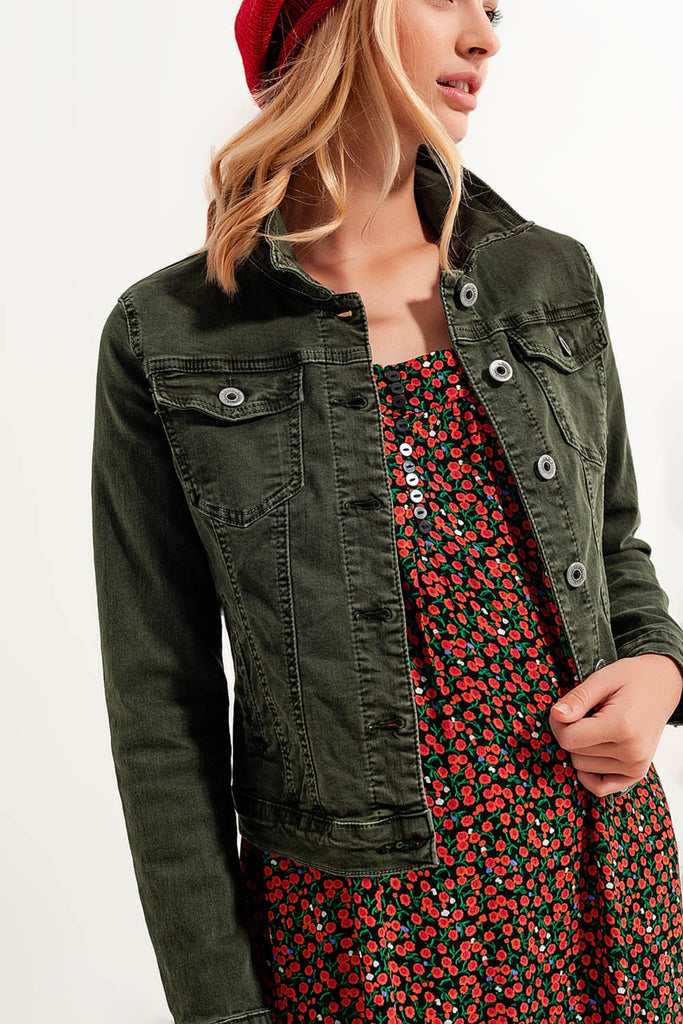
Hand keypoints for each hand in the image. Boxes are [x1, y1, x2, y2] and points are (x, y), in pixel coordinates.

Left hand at [548, 654, 682, 797]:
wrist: (665, 686)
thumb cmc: (634, 679)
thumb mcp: (602, 679)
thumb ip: (578, 698)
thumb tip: (556, 715)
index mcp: (622, 727)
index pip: (568, 739)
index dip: (558, 723)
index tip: (565, 710)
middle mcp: (631, 752)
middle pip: (574, 754)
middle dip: (571, 733)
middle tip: (584, 714)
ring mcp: (635, 766)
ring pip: (583, 768)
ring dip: (582, 748)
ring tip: (597, 726)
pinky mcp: (636, 774)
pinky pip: (600, 788)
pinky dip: (589, 774)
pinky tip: (592, 752)